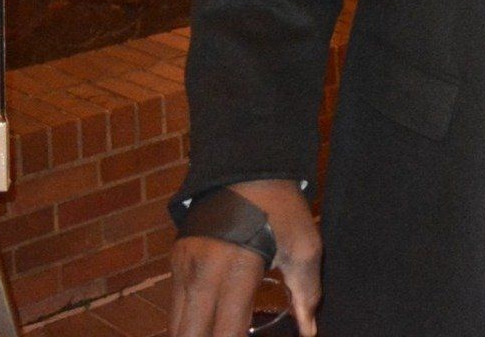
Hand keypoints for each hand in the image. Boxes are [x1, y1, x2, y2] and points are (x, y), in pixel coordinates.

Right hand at [170, 180, 320, 336]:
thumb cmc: (280, 207)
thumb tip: (309, 331)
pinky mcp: (175, 261)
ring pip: (175, 326)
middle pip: (188, 336)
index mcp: (235, 272)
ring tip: (216, 333)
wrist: (245, 165)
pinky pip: (175, 306)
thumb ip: (306, 294)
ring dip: (193, 336)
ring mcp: (183, 268)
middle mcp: (201, 274)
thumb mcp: (304, 246)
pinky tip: (207, 326)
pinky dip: (188, 322)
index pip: (225, 333)